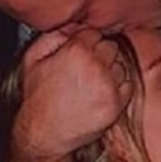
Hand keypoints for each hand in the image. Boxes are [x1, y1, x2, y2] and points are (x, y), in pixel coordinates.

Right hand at [12, 26, 133, 161]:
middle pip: (111, 47)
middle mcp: (96, 66)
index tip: (81, 53)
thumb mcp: (32, 59)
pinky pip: (128, 85)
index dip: (86, 42)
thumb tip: (71, 27)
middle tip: (86, 69)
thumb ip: (53, 36)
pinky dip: (119, 87)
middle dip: (100, 54)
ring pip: (121, 64)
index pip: (94, 33)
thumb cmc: (36, 99)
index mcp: (77, 51)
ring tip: (92, 83)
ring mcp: (108, 86)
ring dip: (111, 70)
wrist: (44, 134)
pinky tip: (101, 93)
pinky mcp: (116, 105)